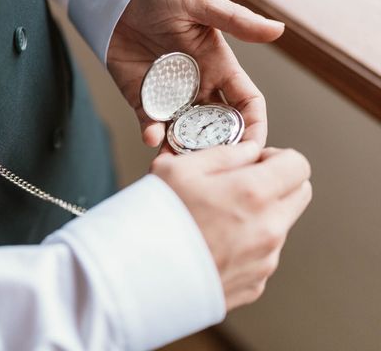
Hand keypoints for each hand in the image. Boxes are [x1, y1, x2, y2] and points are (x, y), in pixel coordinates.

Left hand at [108, 0, 283, 149]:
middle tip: (215, 167)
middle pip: (216, 127)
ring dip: (184, 149)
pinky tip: (152, 137)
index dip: (253, 126)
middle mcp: (199, 86)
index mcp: (220, 67)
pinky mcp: (142, 98)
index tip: (253, 149)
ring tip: (182, 164)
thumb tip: (278, 30)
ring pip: (184, 132)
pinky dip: (152, 133)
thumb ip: (236, 20)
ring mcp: (171, 95)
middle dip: (219, 148)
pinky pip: (150, 123)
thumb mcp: (201, 3)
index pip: (246, 104)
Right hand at [151, 142, 311, 309]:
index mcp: (253, 193)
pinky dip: (245, 245)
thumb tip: (249, 151)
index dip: (278, 157)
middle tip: (240, 184)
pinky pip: (262, 256)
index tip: (255, 162)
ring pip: (279, 225)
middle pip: (300, 194)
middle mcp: (268, 229)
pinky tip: (212, 244)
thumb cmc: (154, 219)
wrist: (138, 276)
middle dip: (277, 183)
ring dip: (259, 216)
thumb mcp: (177, 168)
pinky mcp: (255, 285)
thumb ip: (222, 154)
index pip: (298, 165)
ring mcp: (264, 261)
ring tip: (215, 219)